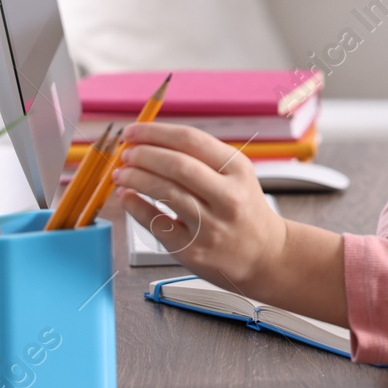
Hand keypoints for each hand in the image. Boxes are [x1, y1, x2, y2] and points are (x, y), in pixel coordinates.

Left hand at [112, 122, 286, 295]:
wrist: (266, 255)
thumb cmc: (243, 209)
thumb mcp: (236, 174)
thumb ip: (200, 157)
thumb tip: (148, 142)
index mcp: (238, 169)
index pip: (191, 140)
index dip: (155, 132)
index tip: (132, 132)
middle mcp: (228, 197)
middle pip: (177, 166)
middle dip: (143, 155)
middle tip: (126, 154)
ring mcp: (211, 226)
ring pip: (165, 193)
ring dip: (135, 178)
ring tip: (122, 173)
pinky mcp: (192, 250)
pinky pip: (156, 223)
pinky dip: (135, 206)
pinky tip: (127, 196)